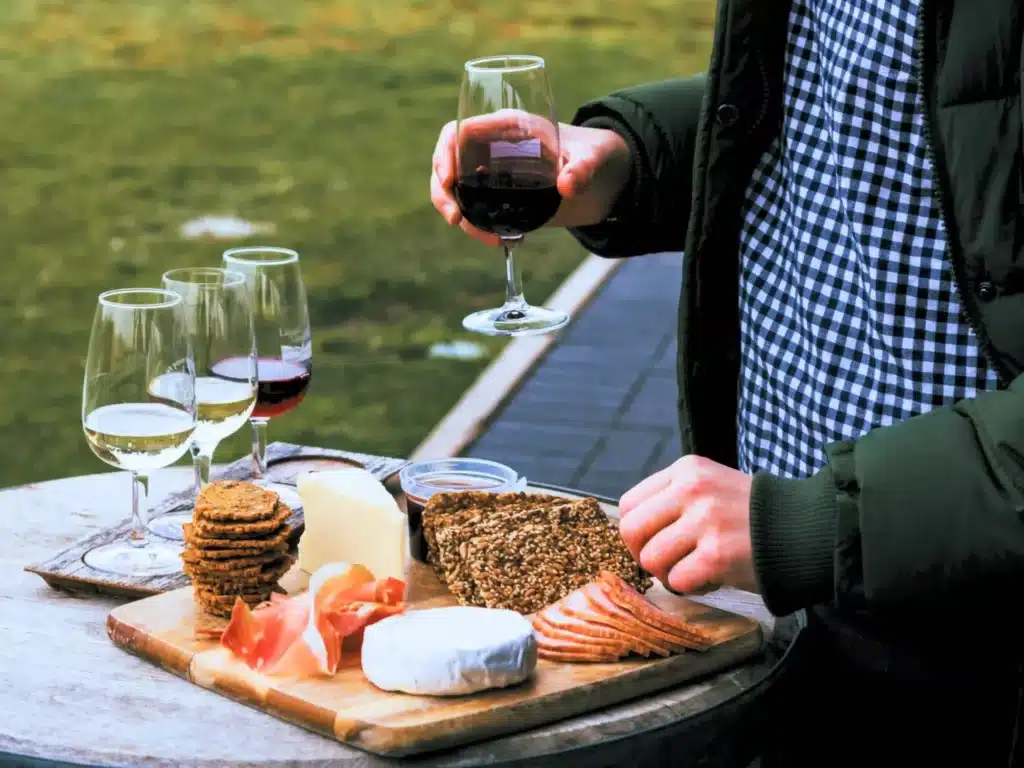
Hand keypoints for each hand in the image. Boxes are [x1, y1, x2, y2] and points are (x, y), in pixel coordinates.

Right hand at [430, 112, 632, 246]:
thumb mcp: (594, 158)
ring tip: (486, 238)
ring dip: (459, 214)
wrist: (605, 177)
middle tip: (454, 218)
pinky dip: (477, 226)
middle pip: (449, 162)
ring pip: (457, 189)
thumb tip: (567, 186)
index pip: (461, 131)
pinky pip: (475, 209)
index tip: (450, 179)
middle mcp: (494, 148)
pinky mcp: (500, 197)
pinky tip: (499, 241)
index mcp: (508, 126)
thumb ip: (583, 168)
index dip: (447, 152)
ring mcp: (494, 174)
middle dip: (442, 190)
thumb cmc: (597, 154)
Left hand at [618, 455, 757, 594]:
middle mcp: (692, 489)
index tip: (651, 543)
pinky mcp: (717, 554)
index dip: (635, 532)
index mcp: (686, 470)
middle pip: (632, 531)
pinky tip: (710, 578)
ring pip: (651, 559)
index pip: (629, 504)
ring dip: (668, 574)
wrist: (803, 528)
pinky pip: (677, 581)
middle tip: (666, 563)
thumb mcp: (710, 486)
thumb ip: (673, 499)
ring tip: (693, 569)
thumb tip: (634, 532)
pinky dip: (691, 587)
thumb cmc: (751, 514)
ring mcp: (705, 520)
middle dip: (643, 555)